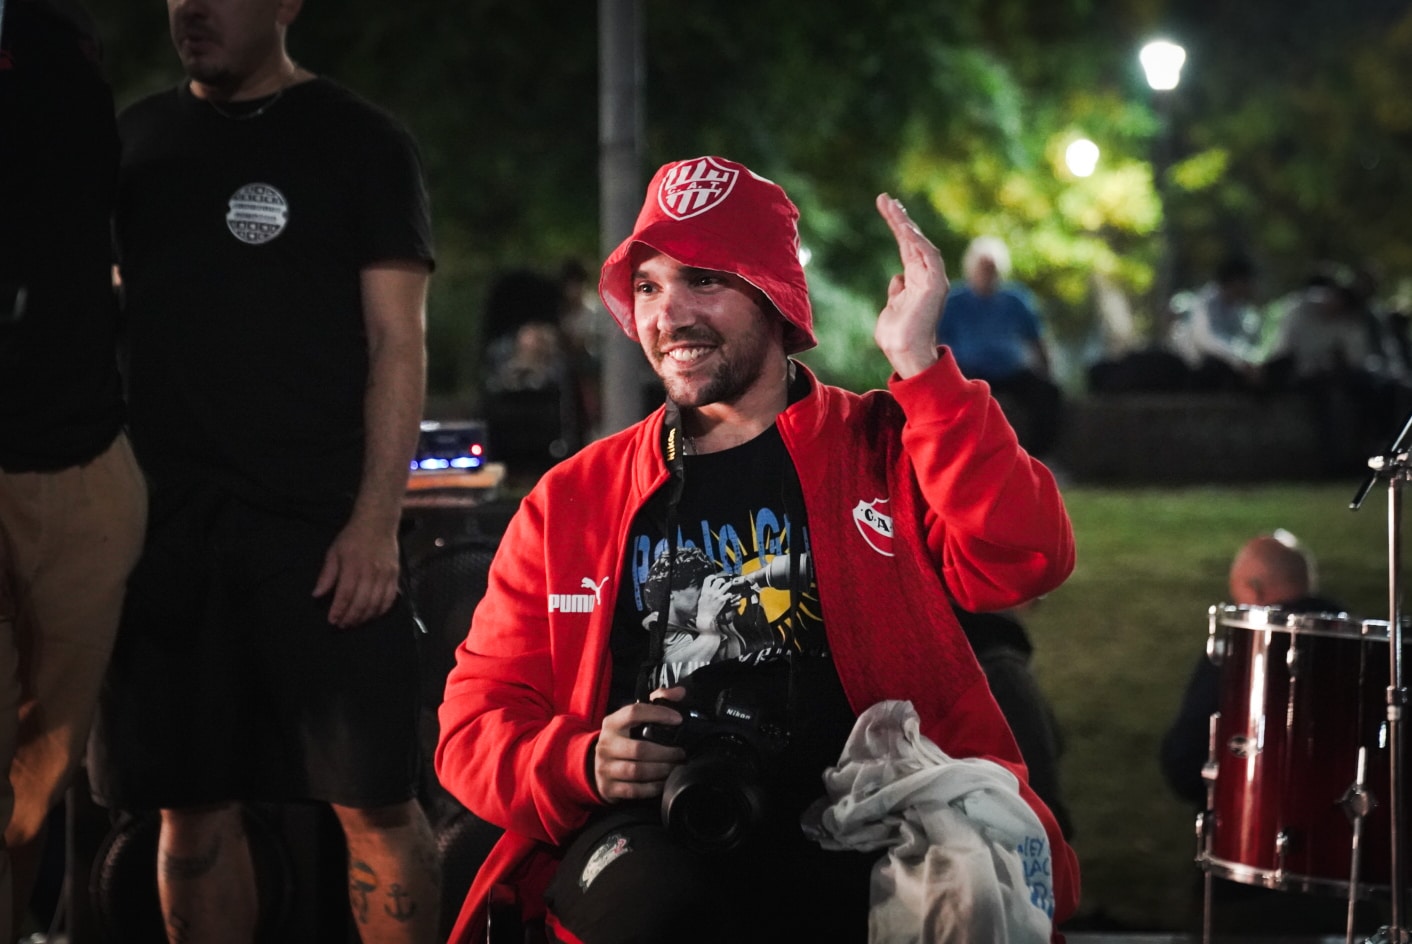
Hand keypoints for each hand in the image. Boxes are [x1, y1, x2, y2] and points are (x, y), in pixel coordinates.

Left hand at [313, 512, 401, 627]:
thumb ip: (327, 575)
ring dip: (365, 617)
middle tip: (342, 625)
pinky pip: (390, 599)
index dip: (339, 610)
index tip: (332, 620)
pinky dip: (381, 611)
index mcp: (353, 566)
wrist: (377, 523)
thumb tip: (317, 595)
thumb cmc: (352, 538)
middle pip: (361, 602)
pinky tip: (372, 615)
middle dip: (351, 617)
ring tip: (355, 623)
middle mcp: (370, 572)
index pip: (345, 594)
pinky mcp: (395, 576)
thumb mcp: (334, 552)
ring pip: (376, 603)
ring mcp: (385, 575)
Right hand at [594, 689, 687, 801]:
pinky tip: (664, 782)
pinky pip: (635, 790)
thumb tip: (680, 692)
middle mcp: (606, 745)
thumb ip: (656, 701)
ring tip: (676, 767)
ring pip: (638, 771)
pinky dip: (653, 787)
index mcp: (612, 723)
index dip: (658, 714)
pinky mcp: (609, 788)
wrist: (594, 766)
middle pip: (640, 749)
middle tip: (682, 753)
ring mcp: (605, 768)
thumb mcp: (633, 718)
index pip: (633, 712)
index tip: (678, 719)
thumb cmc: (622, 739)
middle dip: (666, 752)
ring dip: (662, 770)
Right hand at [695, 573, 737, 630]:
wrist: (706, 617)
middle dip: (722, 580)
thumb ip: (705, 592)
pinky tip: (728, 595)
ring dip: (728, 585)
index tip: (714, 577)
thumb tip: (708, 587)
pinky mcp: (722, 600)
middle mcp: (711, 592)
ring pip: (726, 586)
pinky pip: (729, 594)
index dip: (712, 576)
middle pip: (718, 581)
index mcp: (705, 591)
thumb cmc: (702, 609)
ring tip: (728, 585)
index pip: (708, 579)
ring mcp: (717, 596)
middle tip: (723, 581)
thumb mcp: (701, 598)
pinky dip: (729, 594)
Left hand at [874, 193, 947, 378]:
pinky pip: (929, 257)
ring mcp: (932, 280)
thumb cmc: (897, 336)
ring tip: (891, 207)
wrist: (905, 353)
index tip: (885, 206)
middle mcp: (927, 276)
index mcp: (916, 280)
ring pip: (920, 244)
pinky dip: (918, 242)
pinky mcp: (935, 286)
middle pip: (913, 240)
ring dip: (906, 225)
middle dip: (899, 218)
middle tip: (884, 198)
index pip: (907, 246)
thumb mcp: (892, 307)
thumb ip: (897, 291)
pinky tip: (905, 228)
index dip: (897, 226)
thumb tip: (897, 278)